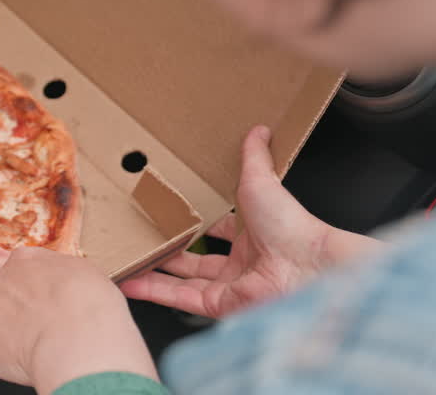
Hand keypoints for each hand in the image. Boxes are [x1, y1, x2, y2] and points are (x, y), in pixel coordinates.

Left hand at [0, 247, 157, 392]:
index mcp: (29, 260)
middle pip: (0, 290)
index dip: (32, 290)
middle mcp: (1, 277)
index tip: (41, 304)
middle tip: (36, 330)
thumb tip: (66, 285)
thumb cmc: (93, 310)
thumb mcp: (90, 276)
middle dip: (14, 309)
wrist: (79, 339)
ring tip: (15, 346)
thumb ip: (67, 277)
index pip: (21, 271)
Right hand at [121, 125, 379, 318]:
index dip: (198, 223)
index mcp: (254, 234)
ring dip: (153, 271)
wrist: (307, 267)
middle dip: (169, 250)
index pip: (220, 230)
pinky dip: (153, 292)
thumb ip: (254, 157)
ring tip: (127, 261)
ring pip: (182, 280)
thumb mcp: (263, 180)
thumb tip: (259, 130)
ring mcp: (230, 286)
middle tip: (142, 239)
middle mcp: (243, 263)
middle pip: (196, 258)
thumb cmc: (292, 226)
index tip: (174, 216)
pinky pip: (180, 298)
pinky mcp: (219, 305)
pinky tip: (130, 282)